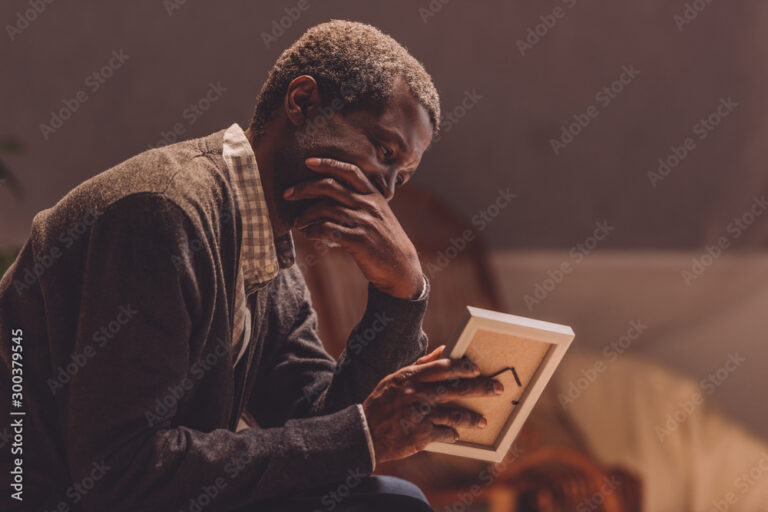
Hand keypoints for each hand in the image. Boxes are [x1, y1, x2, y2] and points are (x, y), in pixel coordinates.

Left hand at [283, 157, 423, 298]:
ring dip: (305, 215)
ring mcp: (365, 222)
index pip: (350, 171)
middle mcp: (369, 205)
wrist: (401, 268)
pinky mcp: (359, 241)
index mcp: (374, 196)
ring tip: (297, 222)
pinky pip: (328, 230)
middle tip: (287, 194)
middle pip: (330, 187)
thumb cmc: (384, 241)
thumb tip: (328, 196)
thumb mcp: (379, 215)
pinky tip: (309, 235)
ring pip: (326, 209)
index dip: (328, 163)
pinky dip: (313, 231)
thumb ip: (360, 202)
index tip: (308, 162)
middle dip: (304, 188)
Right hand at [362, 346, 504, 464]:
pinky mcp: (422, 435)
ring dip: (472, 418)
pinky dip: (452, 434)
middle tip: (498, 389)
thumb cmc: (383, 403)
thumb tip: (444, 350)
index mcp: (412, 377)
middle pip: (457, 389)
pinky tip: (455, 434)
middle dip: (481, 388)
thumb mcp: (396, 379)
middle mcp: (417, 394)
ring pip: (456, 414)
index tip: (477, 368)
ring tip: (483, 421)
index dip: (463, 367)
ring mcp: (420, 415)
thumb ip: (421, 365)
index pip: (444, 367)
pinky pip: (446, 433)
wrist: (365, 433)